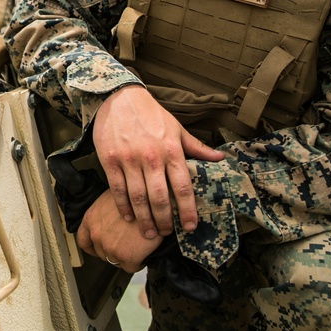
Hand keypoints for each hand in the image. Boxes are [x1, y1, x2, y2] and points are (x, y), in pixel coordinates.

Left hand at [75, 190, 162, 272]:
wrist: (155, 202)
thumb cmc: (137, 195)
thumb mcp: (114, 197)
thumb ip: (106, 212)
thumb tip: (109, 220)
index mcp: (91, 218)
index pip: (83, 241)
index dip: (92, 247)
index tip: (97, 250)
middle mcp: (97, 234)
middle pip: (101, 253)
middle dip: (112, 250)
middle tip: (125, 244)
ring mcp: (110, 247)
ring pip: (115, 261)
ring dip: (125, 256)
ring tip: (136, 246)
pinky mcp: (126, 257)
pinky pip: (130, 268)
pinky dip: (137, 263)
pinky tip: (144, 253)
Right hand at [93, 85, 224, 239]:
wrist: (119, 98)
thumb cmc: (151, 114)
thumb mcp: (177, 128)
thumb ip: (197, 147)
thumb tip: (220, 158)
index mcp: (171, 150)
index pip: (183, 187)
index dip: (187, 210)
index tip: (190, 226)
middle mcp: (151, 157)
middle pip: (159, 197)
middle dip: (164, 220)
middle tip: (166, 233)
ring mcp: (129, 160)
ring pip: (138, 197)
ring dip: (144, 219)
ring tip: (148, 233)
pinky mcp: (110, 160)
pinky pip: (117, 189)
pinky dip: (123, 206)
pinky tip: (128, 217)